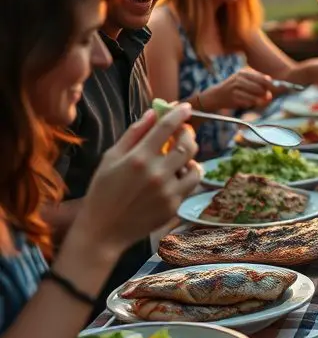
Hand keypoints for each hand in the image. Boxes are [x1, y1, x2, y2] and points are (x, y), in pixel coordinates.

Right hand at [75, 104, 201, 254]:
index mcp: (139, 158)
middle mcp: (157, 174)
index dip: (179, 114)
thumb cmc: (102, 191)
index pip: (166, 128)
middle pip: (187, 145)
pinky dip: (187, 176)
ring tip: (180, 157)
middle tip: (183, 132)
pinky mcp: (174, 206)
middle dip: (188, 134)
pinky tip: (176, 175)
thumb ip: (134, 134)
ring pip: (195, 167)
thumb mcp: (110, 158)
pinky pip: (189, 185)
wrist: (103, 230)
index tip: (186, 107)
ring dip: (191, 158)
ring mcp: (168, 191)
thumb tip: (153, 113)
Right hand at [204, 68, 272, 110]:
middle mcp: (239, 79)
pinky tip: (249, 103)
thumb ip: (258, 83)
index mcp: (244, 72)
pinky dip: (251, 104)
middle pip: (260, 88)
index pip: (263, 78)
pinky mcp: (233, 98)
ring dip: (260, 100)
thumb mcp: (245, 81)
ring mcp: (235, 88)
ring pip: (254, 96)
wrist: (216, 95)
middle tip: (268, 97)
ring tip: (260, 101)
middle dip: (265, 94)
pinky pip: (248, 103)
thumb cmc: (235, 88)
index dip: (271, 85)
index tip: (276, 90)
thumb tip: (272, 90)